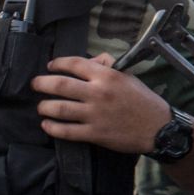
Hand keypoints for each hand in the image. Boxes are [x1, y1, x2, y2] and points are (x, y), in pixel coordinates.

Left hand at [31, 53, 169, 153]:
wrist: (158, 128)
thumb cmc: (143, 100)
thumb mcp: (128, 76)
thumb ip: (107, 65)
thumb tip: (89, 61)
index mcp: (107, 76)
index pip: (75, 64)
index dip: (58, 63)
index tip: (50, 66)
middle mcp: (98, 93)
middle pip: (60, 85)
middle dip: (42, 83)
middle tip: (35, 84)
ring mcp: (95, 115)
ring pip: (59, 108)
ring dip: (44, 106)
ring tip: (41, 107)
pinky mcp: (95, 134)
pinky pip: (66, 131)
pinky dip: (52, 127)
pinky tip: (47, 125)